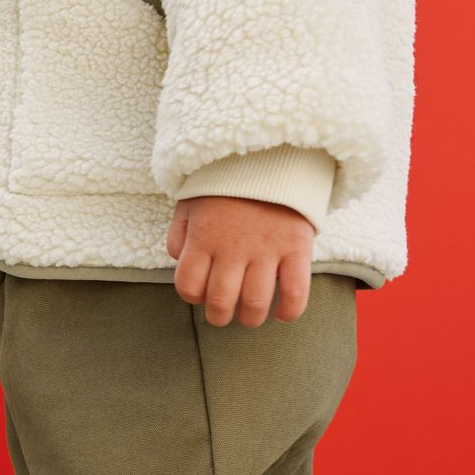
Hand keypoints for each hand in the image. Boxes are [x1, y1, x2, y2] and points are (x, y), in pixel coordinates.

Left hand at [166, 195, 313, 326]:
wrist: (268, 156)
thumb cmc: (224, 185)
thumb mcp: (189, 203)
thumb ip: (178, 235)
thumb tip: (179, 262)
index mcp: (202, 238)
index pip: (188, 286)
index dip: (193, 296)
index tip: (201, 292)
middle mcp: (232, 248)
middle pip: (221, 302)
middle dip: (220, 316)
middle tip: (224, 313)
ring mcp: (265, 249)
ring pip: (256, 303)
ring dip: (250, 318)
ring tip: (250, 314)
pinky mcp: (296, 247)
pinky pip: (295, 291)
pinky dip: (290, 311)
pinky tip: (282, 313)